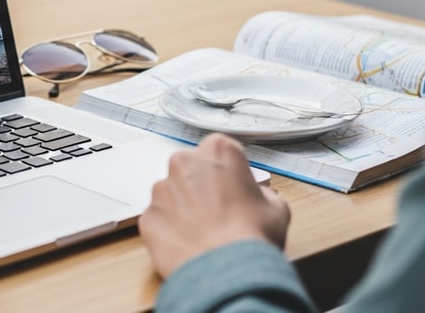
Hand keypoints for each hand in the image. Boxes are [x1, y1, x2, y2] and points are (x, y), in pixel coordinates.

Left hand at [138, 133, 290, 278]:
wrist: (227, 273)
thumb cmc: (251, 237)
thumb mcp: (276, 207)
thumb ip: (261, 193)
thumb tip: (254, 198)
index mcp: (218, 151)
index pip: (219, 151)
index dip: (227, 173)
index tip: (232, 189)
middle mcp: (184, 163)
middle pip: (190, 169)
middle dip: (200, 187)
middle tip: (218, 213)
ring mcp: (162, 190)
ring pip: (171, 194)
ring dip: (183, 209)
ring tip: (203, 233)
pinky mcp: (147, 216)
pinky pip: (158, 219)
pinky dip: (170, 231)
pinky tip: (188, 245)